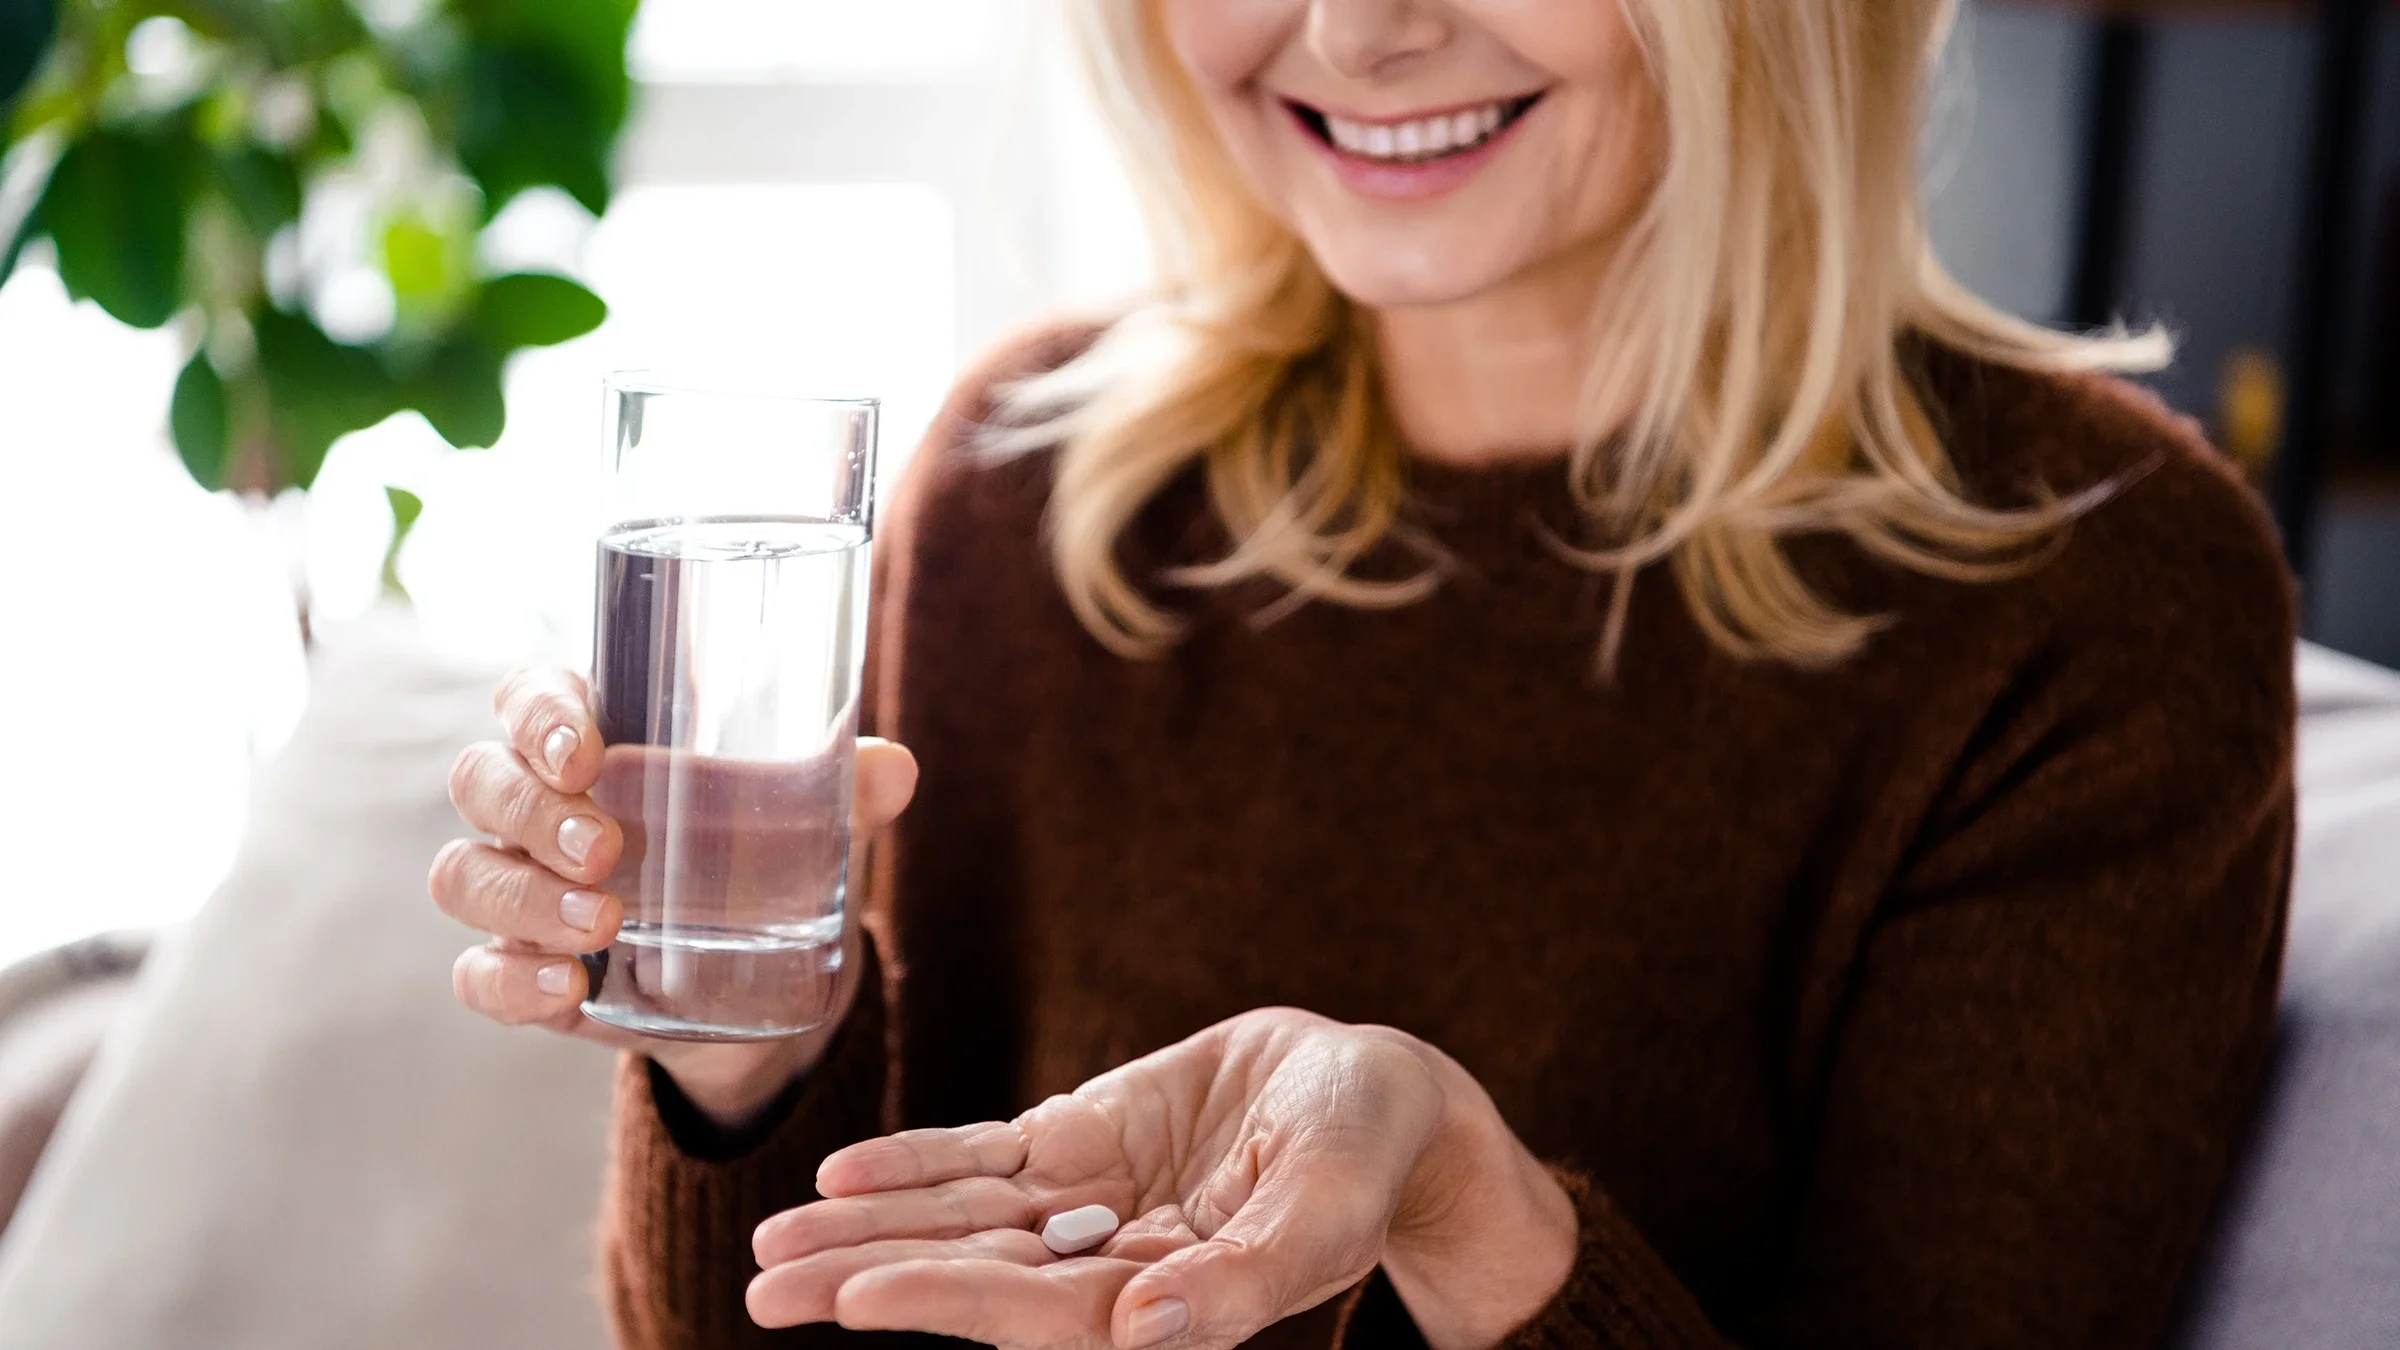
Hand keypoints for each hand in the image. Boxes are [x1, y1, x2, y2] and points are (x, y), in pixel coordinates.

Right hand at [430, 666, 917, 1127]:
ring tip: (603, 922)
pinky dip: (509, 981)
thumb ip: (844, 787)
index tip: (583, 751)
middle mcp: (538, 806)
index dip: (538, 715)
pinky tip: (564, 991)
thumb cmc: (765, 851)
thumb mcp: (807, 817)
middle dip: (533, 812)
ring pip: (466, 876)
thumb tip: (896, 771)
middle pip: (483, 782)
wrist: (766, 975)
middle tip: (605, 848)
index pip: (528, 696)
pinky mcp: (526, 971)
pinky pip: (477, 975)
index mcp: (591, 735)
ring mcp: (521, 889)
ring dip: (524, 897)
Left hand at [747, 1009, 1577, 1349]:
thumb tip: (1141, 1334)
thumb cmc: (1367, 1156)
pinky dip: (914, 1163)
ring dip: (867, 1230)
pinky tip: (840, 1175)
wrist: (1374, 1091)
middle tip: (764, 1290)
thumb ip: (1241, 1281)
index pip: (1037, 1313)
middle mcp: (1109, 1263)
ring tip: (771, 1245)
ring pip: (961, 1219)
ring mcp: (1088, 1202)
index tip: (855, 1302)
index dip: (947, 1303)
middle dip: (867, 1281)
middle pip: (972, 1275)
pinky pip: (983, 1156)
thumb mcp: (1324, 1213)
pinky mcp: (1081, 1140)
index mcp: (1165, 1301)